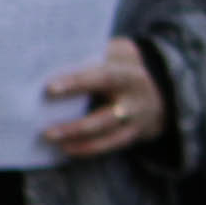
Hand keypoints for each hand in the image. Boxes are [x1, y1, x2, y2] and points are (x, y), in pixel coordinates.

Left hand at [41, 38, 166, 159]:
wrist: (160, 89)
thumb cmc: (121, 68)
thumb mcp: (115, 56)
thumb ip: (92, 57)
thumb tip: (52, 65)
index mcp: (129, 75)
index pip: (103, 78)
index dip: (77, 83)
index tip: (49, 89)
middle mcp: (135, 101)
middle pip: (105, 117)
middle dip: (75, 126)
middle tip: (46, 132)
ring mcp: (136, 121)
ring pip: (107, 134)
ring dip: (78, 139)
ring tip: (51, 139)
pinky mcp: (133, 134)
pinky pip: (110, 146)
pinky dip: (87, 149)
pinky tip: (66, 148)